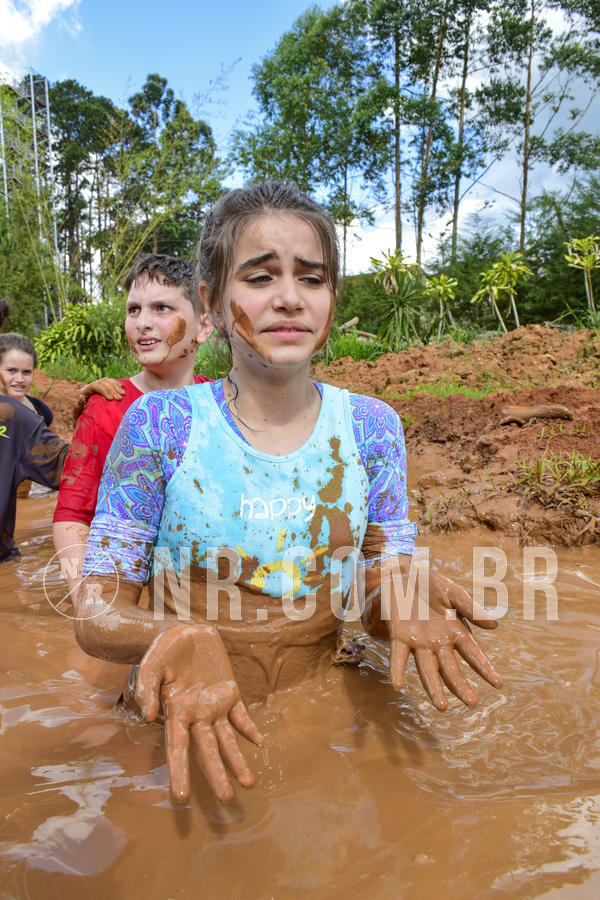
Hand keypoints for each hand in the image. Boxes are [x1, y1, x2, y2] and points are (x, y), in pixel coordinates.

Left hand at [72, 377, 124, 422]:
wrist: (84, 414)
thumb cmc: (81, 415)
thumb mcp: (78, 411)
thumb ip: (78, 405)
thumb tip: (81, 397)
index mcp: (85, 390)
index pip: (95, 386)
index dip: (104, 390)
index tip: (111, 399)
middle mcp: (92, 386)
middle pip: (103, 382)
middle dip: (112, 389)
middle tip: (119, 398)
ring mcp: (99, 385)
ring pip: (108, 381)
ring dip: (116, 387)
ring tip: (123, 394)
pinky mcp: (104, 386)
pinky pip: (111, 381)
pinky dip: (117, 384)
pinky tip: (122, 388)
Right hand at [135, 625, 263, 804]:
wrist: (183, 631)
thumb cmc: (163, 651)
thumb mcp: (151, 666)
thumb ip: (147, 689)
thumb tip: (148, 716)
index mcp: (176, 712)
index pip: (177, 748)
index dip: (179, 771)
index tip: (181, 797)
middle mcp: (196, 715)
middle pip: (207, 750)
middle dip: (216, 774)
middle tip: (226, 799)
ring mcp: (214, 705)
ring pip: (227, 739)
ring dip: (238, 760)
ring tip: (249, 784)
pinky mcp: (230, 691)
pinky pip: (241, 715)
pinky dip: (250, 728)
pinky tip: (260, 742)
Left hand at [378, 566, 502, 709]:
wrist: (402, 575)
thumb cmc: (431, 585)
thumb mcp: (453, 592)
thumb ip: (470, 607)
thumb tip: (494, 625)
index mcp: (455, 632)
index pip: (473, 654)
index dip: (485, 668)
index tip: (498, 684)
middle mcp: (438, 643)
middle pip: (451, 669)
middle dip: (461, 686)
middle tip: (472, 703)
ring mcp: (418, 642)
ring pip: (427, 669)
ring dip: (433, 687)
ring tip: (442, 706)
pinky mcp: (399, 636)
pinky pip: (398, 656)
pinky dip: (397, 670)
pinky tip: (397, 685)